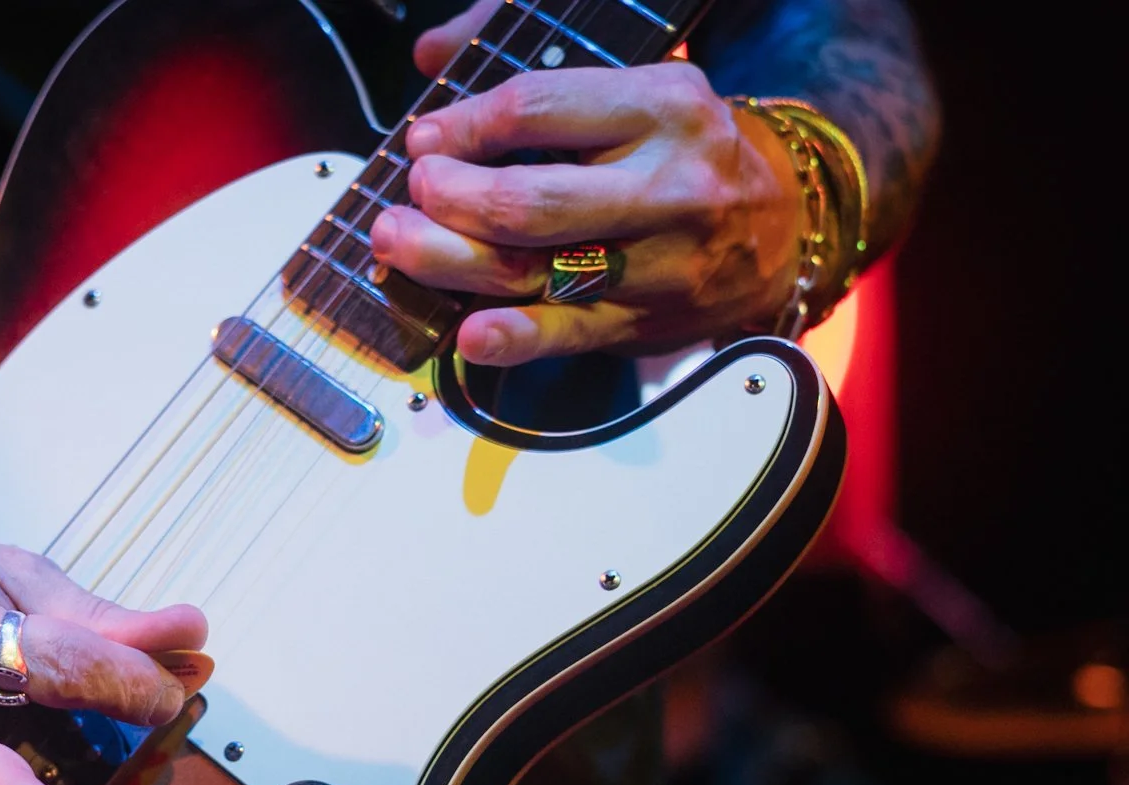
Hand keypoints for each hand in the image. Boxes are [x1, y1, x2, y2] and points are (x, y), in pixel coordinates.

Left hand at [375, 7, 805, 364]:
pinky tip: (467, 333)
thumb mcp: (636, 89)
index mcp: (663, 106)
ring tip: (397, 243)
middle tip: (412, 192)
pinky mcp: (645, 321)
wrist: (780, 225)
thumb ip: (535, 73)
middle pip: (526, 201)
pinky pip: (567, 332)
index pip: (537, 110)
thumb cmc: (682, 149)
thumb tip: (431, 53)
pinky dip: (512, 338)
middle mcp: (666, 184)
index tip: (425, 139)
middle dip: (449, 197)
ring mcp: (658, 261)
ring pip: (531, 270)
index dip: (463, 126)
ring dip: (448, 261)